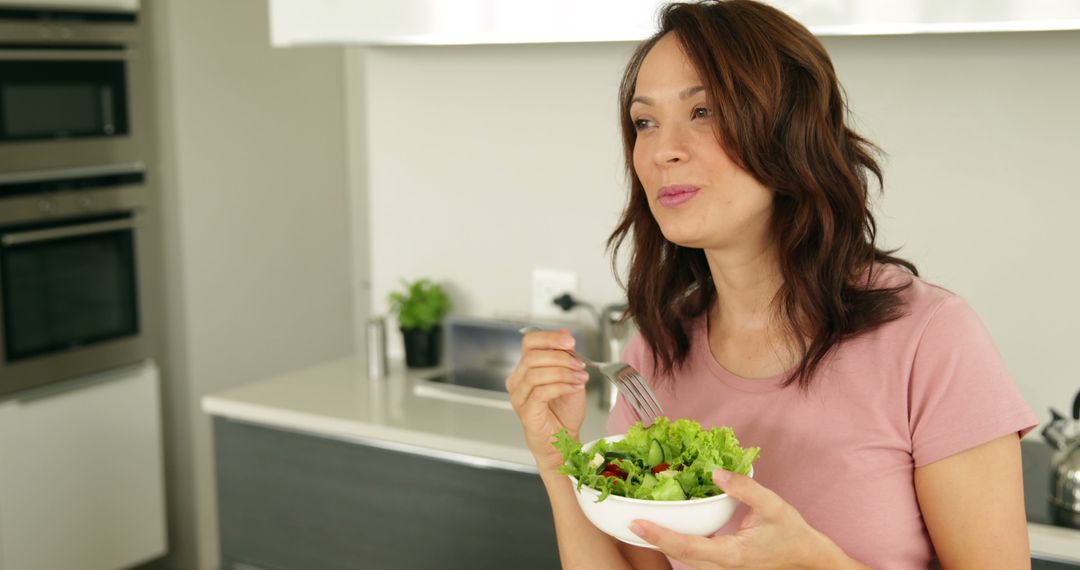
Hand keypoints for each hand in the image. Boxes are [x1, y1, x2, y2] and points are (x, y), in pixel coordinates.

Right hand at [505, 329, 589, 474]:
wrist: (564, 442)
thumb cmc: (564, 413)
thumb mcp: (570, 377)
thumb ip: (566, 358)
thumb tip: (566, 336)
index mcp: (525, 369)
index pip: (529, 342)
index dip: (549, 337)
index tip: (570, 340)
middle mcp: (518, 381)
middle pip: (532, 356)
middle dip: (560, 357)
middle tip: (579, 363)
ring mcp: (519, 397)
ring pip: (535, 373)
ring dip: (563, 372)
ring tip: (580, 377)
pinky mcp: (526, 411)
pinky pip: (540, 392)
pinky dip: (560, 386)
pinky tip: (573, 387)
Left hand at [629, 470, 863, 569]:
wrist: (810, 559)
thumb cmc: (794, 535)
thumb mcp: (773, 506)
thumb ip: (744, 488)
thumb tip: (716, 473)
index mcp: (730, 554)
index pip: (685, 547)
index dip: (659, 535)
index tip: (637, 523)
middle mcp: (723, 565)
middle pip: (679, 556)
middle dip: (653, 539)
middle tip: (631, 522)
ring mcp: (724, 567)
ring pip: (686, 559)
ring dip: (665, 542)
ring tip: (645, 524)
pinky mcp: (726, 564)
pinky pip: (696, 556)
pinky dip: (680, 544)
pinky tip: (672, 530)